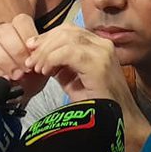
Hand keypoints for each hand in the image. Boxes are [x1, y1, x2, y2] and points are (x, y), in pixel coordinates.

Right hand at [0, 14, 49, 98]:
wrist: (18, 96)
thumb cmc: (29, 78)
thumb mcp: (40, 66)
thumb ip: (40, 53)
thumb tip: (34, 47)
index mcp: (18, 30)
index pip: (20, 21)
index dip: (28, 38)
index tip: (34, 56)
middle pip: (3, 30)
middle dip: (16, 51)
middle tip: (25, 69)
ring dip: (4, 61)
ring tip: (15, 76)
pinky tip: (1, 78)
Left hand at [25, 24, 150, 151]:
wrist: (120, 121)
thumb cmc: (97, 104)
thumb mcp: (74, 79)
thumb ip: (60, 64)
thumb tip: (39, 55)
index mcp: (99, 45)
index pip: (70, 30)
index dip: (48, 36)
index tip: (32, 48)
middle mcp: (103, 44)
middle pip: (66, 30)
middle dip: (44, 43)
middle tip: (31, 60)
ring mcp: (102, 52)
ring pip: (66, 38)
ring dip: (46, 52)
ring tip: (37, 68)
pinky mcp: (98, 64)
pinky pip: (68, 53)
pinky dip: (52, 60)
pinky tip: (46, 72)